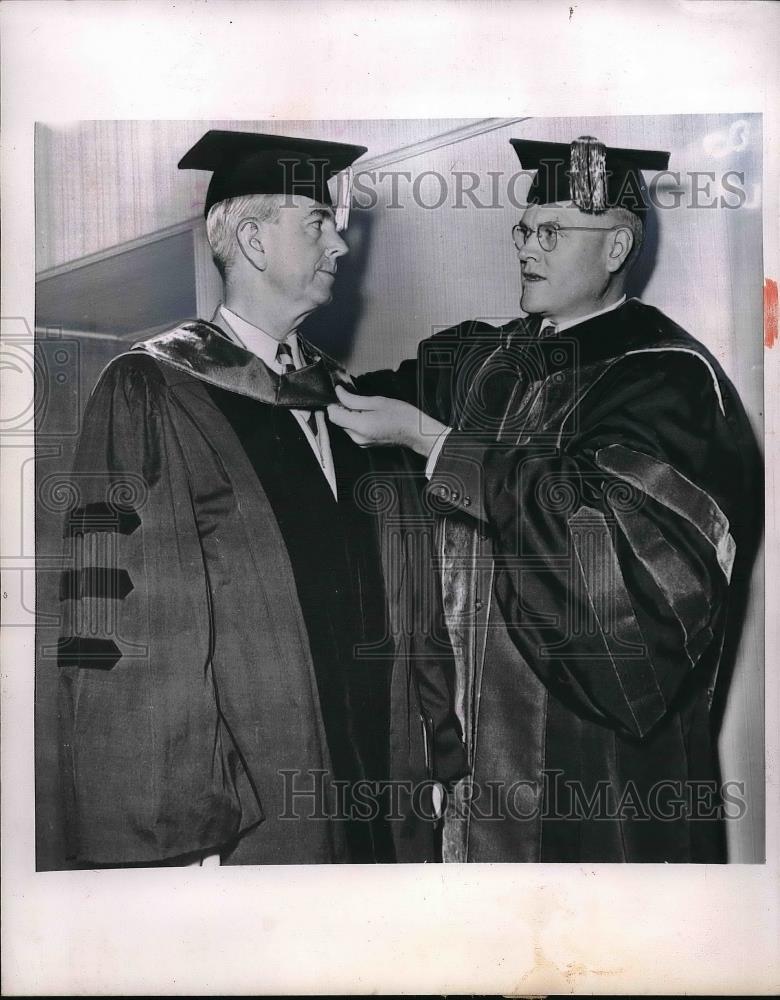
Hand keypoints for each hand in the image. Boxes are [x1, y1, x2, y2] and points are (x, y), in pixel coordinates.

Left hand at [327, 385, 448, 458]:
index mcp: (360, 426)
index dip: (334, 403)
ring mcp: (361, 442)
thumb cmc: (402, 416)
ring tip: (367, 408)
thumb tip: (339, 393)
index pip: (333, 415)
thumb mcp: (377, 401)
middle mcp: (357, 437)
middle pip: (339, 420)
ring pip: (346, 425)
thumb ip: (353, 399)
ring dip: (351, 415)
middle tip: (358, 399)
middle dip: (343, 408)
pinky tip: (370, 416)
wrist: (416, 433)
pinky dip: (357, 421)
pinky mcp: (365, 444)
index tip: (341, 394)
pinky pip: (354, 430)